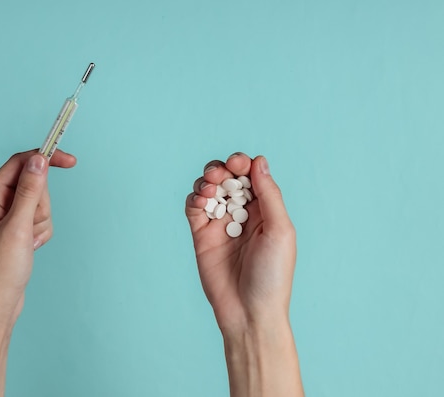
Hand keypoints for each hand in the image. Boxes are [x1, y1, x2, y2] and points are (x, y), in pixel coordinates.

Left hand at [0, 149, 75, 321]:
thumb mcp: (18, 228)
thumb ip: (29, 191)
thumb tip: (39, 160)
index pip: (20, 163)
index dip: (46, 159)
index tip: (71, 162)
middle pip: (33, 184)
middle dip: (41, 205)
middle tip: (30, 228)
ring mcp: (4, 216)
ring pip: (39, 203)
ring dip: (41, 222)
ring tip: (28, 243)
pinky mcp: (14, 228)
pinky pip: (38, 219)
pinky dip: (40, 232)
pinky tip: (30, 248)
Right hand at [185, 153, 295, 334]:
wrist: (249, 312)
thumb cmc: (272, 275)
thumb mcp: (279, 230)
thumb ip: (270, 195)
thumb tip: (258, 162)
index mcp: (266, 210)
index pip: (251, 176)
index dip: (243, 164)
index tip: (238, 164)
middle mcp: (243, 213)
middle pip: (227, 178)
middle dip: (222, 169)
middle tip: (221, 174)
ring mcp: (220, 224)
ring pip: (209, 188)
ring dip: (207, 180)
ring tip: (210, 188)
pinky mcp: (201, 235)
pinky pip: (194, 208)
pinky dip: (195, 197)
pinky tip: (202, 201)